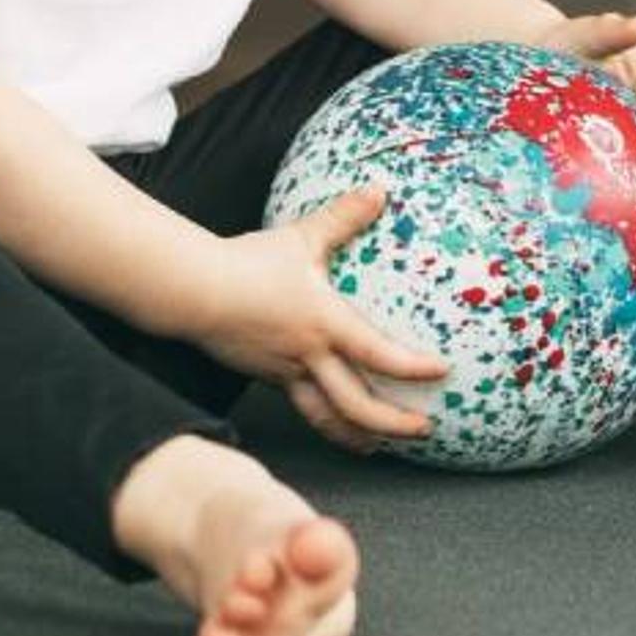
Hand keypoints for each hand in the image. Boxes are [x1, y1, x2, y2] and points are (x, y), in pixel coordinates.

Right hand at [191, 186, 454, 454]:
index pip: (378, 354)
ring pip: (327, 419)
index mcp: (325, 323)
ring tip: (378, 445)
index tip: (441, 372)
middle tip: (422, 430)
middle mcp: (310, 356)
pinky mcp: (268, 378)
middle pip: (357, 406)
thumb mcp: (301, 237)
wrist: (195, 291)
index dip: (412, 368)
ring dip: (357, 437)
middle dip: (392, 424)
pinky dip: (325, 421)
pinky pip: (303, 406)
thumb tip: (379, 190)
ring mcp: (287, 373)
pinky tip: (334, 420)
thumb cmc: (249, 263)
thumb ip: (343, 217)